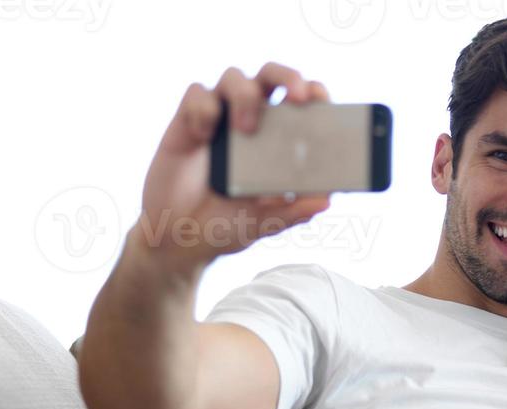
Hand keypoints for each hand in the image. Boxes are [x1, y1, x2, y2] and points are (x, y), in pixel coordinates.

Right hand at [138, 62, 333, 270]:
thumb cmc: (229, 222)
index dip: (314, 92)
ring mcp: (219, 117)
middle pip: (271, 75)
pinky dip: (203, 109)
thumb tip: (325, 201)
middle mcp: (251, 120)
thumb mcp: (267, 222)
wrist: (181, 235)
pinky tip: (203, 136)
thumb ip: (296, 211)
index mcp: (278, 139)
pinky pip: (196, 94)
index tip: (321, 100)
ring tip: (244, 130)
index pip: (301, 101)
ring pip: (235, 77)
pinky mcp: (188, 121)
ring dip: (246, 96)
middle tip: (298, 97)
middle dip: (288, 76)